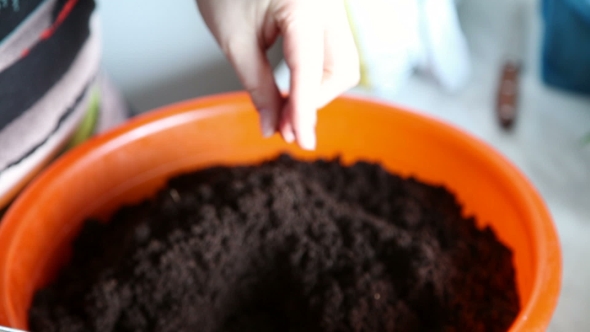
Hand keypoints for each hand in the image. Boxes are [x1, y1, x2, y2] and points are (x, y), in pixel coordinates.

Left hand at [196, 0, 359, 149]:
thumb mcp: (235, 42)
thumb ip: (258, 87)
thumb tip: (272, 128)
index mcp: (303, 5)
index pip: (309, 69)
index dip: (305, 110)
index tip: (301, 141)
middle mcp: (328, 4)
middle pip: (342, 67)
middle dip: (316, 100)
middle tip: (284, 125)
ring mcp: (331, 6)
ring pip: (342, 62)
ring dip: (317, 91)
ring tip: (284, 109)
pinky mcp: (326, 12)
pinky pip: (332, 51)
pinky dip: (314, 76)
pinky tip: (292, 91)